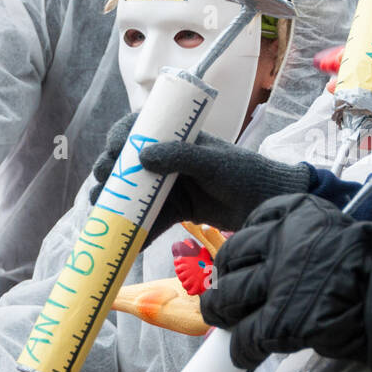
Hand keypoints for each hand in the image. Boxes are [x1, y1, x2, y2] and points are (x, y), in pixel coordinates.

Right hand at [89, 114, 314, 239]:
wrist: (267, 204)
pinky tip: (124, 242)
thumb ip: (180, 156)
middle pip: (126, 164)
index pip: (138, 129)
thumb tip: (141, 156)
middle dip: (109, 175)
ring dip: (114, 204)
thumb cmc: (245, 173)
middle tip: (103, 187)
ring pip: (132, 193)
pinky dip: (136, 231)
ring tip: (104, 215)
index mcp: (175, 138)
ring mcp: (169, 187)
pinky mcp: (174, 211)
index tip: (111, 151)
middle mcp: (166, 161)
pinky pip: (148, 220)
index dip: (118, 137)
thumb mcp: (213, 161)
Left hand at [200, 193, 371, 371]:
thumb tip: (268, 264)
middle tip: (227, 298)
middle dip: (225, 281)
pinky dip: (242, 350)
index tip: (241, 263)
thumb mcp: (340, 234)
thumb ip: (304, 240)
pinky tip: (248, 354)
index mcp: (299, 213)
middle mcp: (283, 241)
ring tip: (229, 324)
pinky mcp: (280, 321)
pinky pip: (245, 337)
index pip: (251, 224)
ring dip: (223, 314)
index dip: (242, 250)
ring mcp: (278, 282)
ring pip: (227, 297)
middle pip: (230, 260)